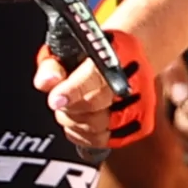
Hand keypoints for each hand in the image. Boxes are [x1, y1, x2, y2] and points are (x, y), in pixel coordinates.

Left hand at [36, 26, 157, 153]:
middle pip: (95, 106)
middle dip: (70, 106)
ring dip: (76, 121)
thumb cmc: (91, 52)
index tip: (55, 100)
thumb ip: (53, 64)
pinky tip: (80, 121)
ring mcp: (140, 105)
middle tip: (60, 99)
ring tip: (71, 107)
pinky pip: (103, 141)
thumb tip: (46, 82)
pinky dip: (85, 134)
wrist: (127, 55)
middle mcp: (134, 80)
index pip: (95, 77)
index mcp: (116, 54)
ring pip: (97, 128)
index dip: (73, 91)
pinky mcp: (140, 125)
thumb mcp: (67, 47)